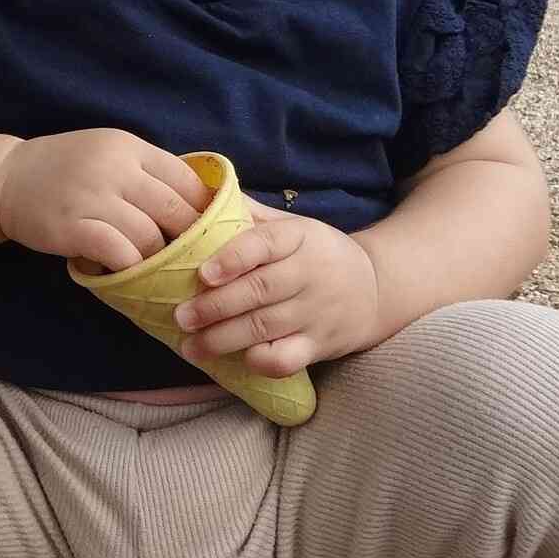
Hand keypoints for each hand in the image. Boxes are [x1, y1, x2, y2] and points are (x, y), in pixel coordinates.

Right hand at [0, 129, 210, 271]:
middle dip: (187, 240)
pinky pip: (119, 253)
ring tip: (152, 267)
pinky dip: (129, 267)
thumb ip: (146, 172)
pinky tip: (123, 270)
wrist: (4, 179)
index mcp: (129, 146)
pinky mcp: (71, 226)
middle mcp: (114, 167)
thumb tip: (201, 205)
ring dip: (156, 258)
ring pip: (150, 236)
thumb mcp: (108, 153)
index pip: (188, 180)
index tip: (205, 233)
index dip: (204, 210)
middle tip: (187, 259)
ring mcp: (91, 196)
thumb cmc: (64, 170)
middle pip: (176, 210)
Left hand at [175, 203, 384, 375]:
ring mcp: (316, 312)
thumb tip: (199, 196)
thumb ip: (250, 216)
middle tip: (181, 316)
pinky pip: (288, 359)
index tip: (204, 274)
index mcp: (299, 237)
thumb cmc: (316, 254)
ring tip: (190, 345)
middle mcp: (310, 274)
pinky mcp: (319, 345)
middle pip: (259, 290)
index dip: (233, 259)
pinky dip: (261, 361)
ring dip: (223, 339)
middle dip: (215, 306)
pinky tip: (235, 360)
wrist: (376, 288)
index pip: (265, 243)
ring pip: (266, 327)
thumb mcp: (292, 226)